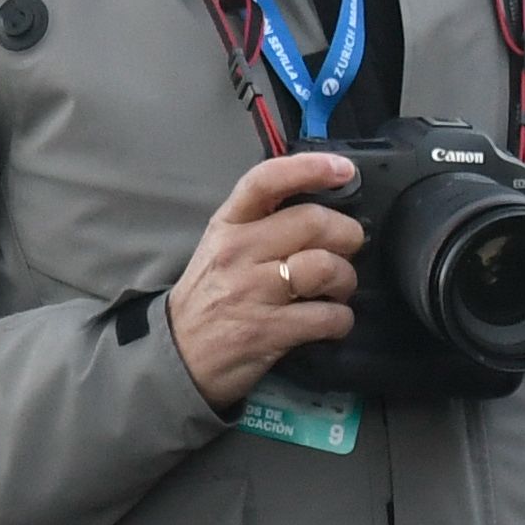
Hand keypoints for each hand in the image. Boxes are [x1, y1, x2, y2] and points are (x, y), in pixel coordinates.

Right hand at [168, 152, 364, 408]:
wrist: (177, 355)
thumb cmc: (209, 296)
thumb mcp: (220, 248)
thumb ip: (263, 225)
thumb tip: (323, 212)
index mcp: (228, 225)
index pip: (266, 181)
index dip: (310, 168)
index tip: (343, 170)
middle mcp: (238, 252)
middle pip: (314, 222)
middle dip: (347, 236)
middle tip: (346, 251)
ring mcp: (252, 292)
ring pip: (327, 267)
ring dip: (346, 281)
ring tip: (336, 291)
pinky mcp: (268, 330)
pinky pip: (329, 316)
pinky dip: (341, 320)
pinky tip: (329, 322)